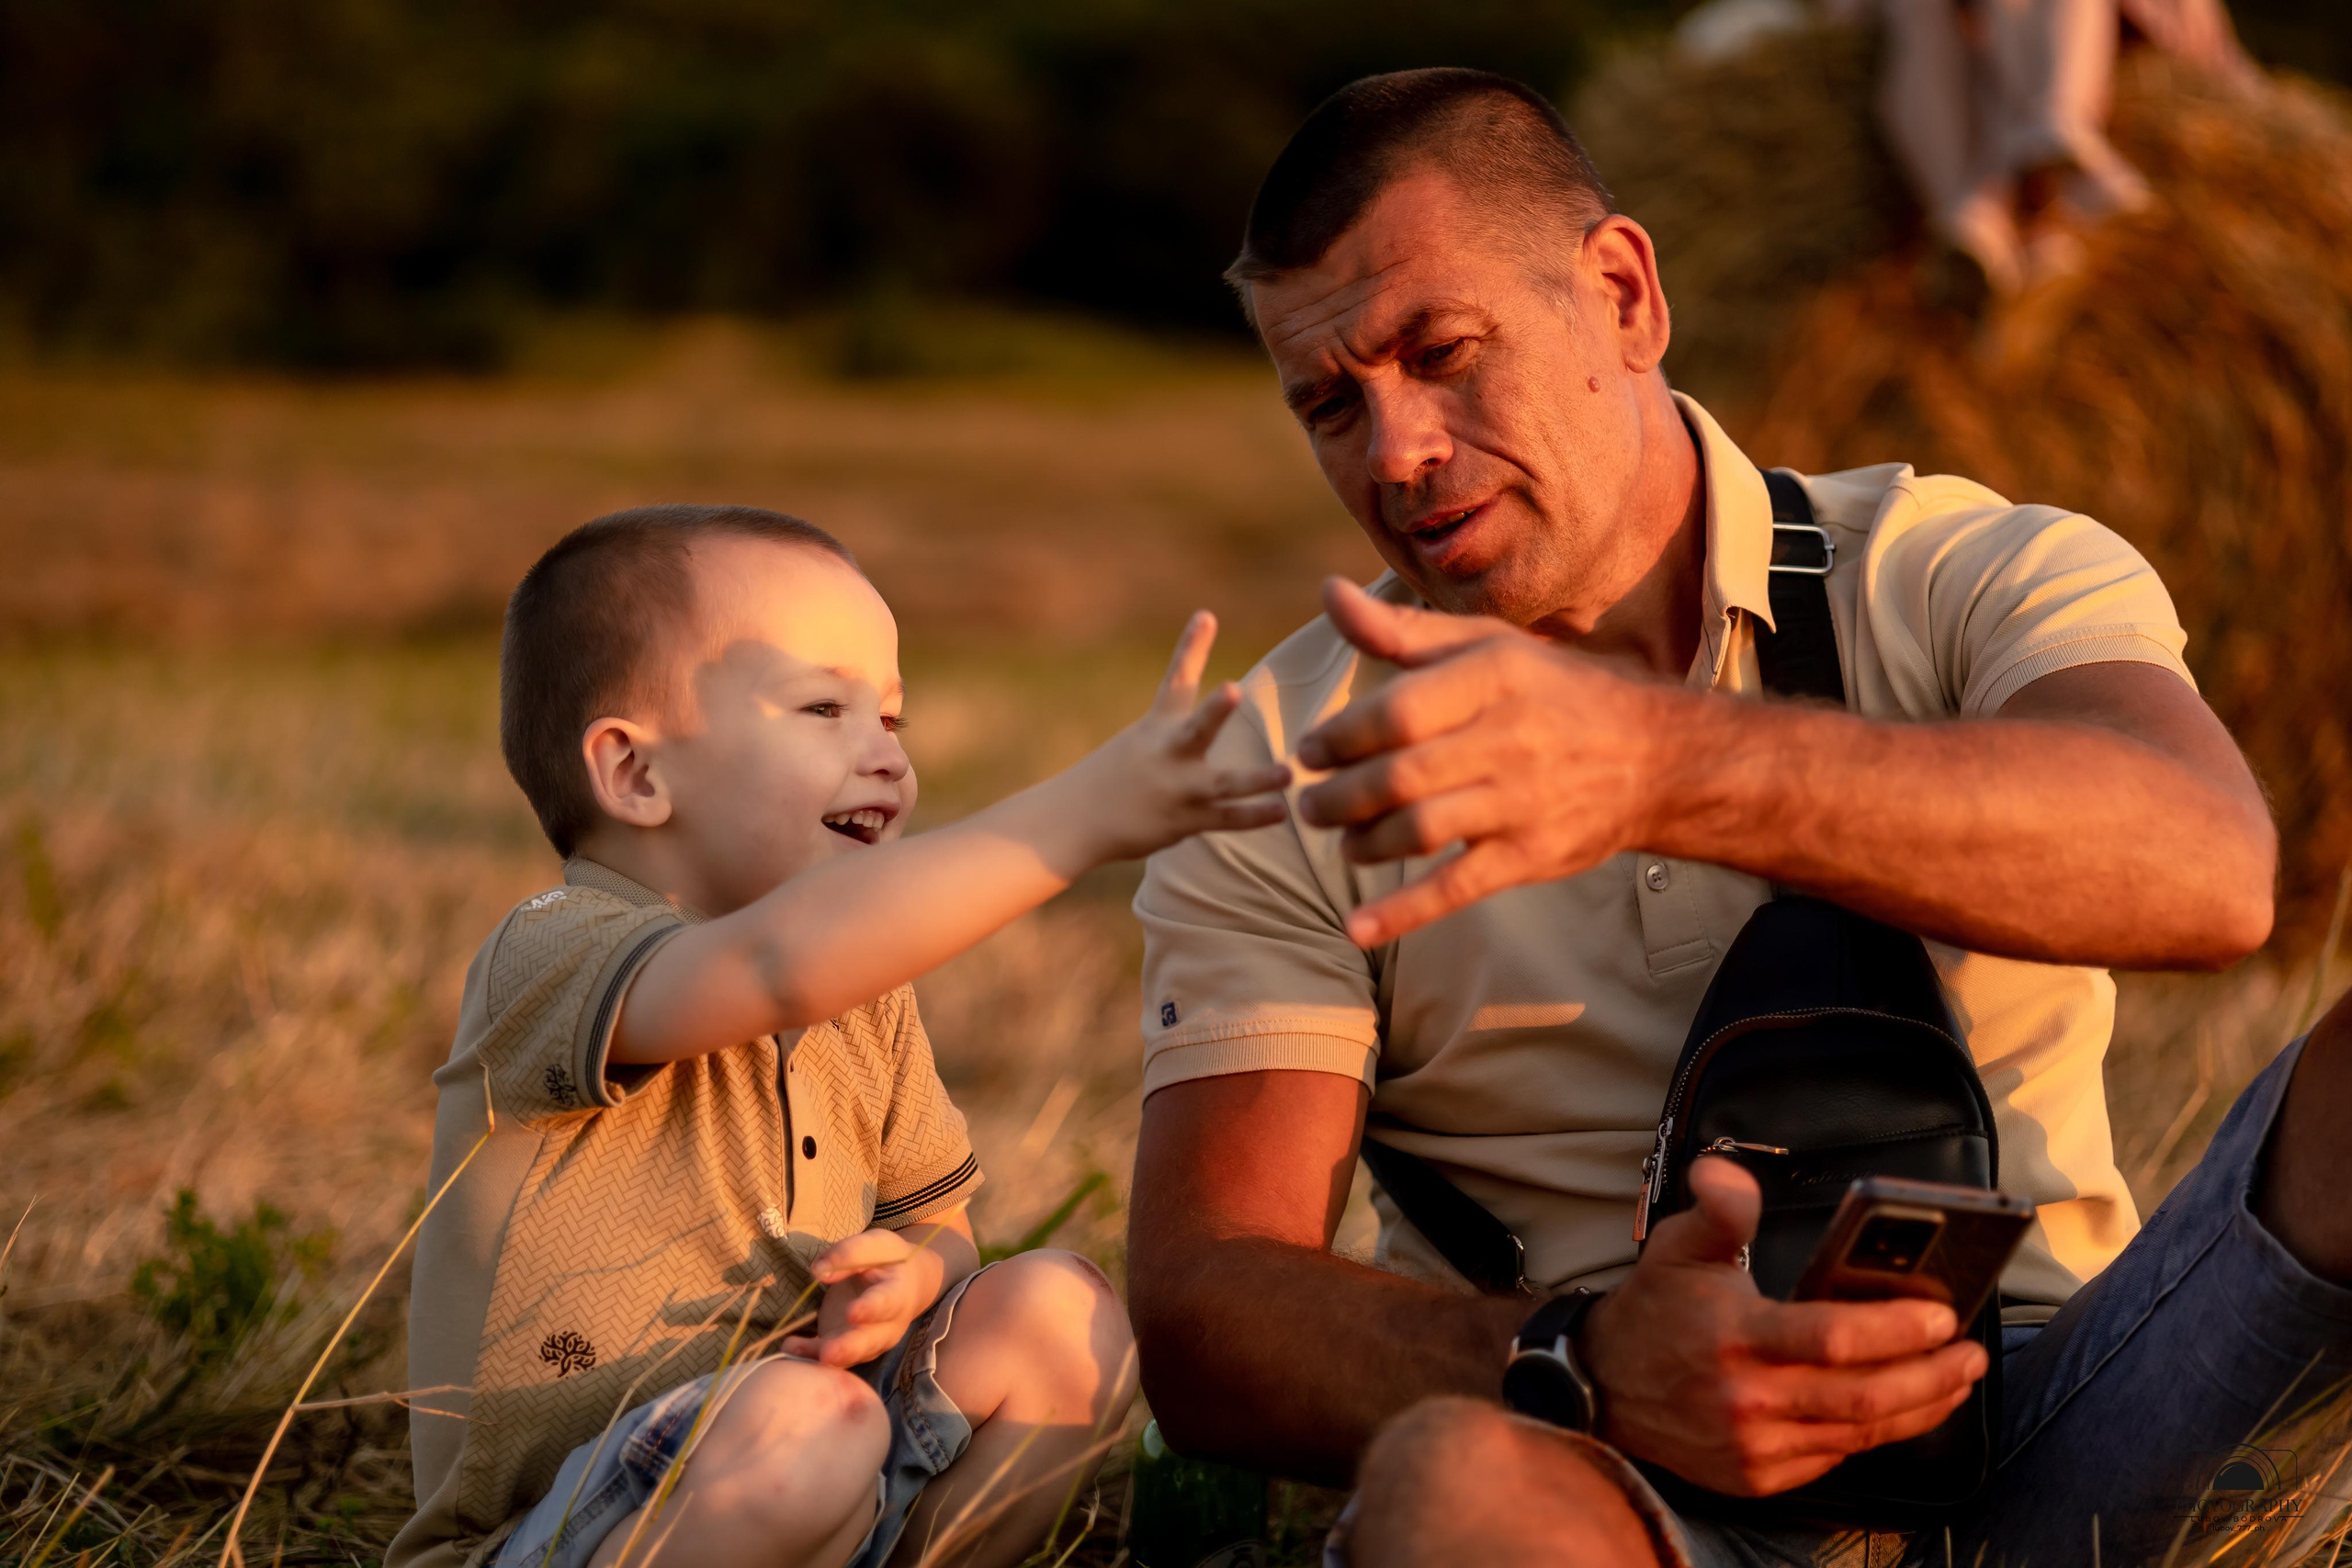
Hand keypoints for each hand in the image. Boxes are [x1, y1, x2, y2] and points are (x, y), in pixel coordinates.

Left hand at [782, 1227, 948, 1368]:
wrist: (904, 1285)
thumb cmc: (888, 1261)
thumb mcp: (875, 1246)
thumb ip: (849, 1254)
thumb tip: (819, 1271)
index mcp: (897, 1295)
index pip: (885, 1304)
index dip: (870, 1310)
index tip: (852, 1313)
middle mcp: (887, 1327)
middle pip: (868, 1341)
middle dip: (847, 1348)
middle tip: (827, 1353)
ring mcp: (868, 1342)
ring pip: (848, 1355)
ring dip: (820, 1355)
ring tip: (792, 1348)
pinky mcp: (849, 1348)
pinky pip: (832, 1358)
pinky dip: (810, 1356)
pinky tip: (790, 1350)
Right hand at [1064, 610, 1293, 863]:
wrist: (1074, 819)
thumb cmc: (1111, 777)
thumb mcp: (1140, 742)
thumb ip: (1177, 728)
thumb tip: (1213, 707)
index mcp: (1157, 726)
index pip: (1177, 680)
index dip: (1191, 647)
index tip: (1206, 617)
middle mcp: (1169, 753)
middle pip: (1195, 729)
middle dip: (1214, 710)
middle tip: (1233, 690)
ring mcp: (1178, 788)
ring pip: (1223, 784)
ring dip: (1256, 779)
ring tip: (1288, 773)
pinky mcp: (1184, 820)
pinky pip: (1226, 819)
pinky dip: (1254, 816)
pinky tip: (1281, 810)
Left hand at [1293, 577, 1677, 946]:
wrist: (1655, 757)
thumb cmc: (1552, 692)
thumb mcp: (1486, 646)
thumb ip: (1401, 630)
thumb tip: (1328, 594)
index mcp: (1495, 678)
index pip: (1398, 712)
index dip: (1341, 736)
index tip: (1308, 751)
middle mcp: (1509, 739)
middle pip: (1400, 776)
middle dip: (1339, 797)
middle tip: (1309, 804)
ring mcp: (1521, 802)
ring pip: (1421, 830)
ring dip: (1364, 843)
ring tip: (1341, 841)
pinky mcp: (1530, 855)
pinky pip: (1457, 888)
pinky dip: (1403, 912)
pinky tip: (1357, 927)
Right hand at [1580, 1158, 1988, 1496]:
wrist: (1603, 1389)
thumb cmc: (1654, 1312)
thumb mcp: (1678, 1247)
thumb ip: (1718, 1211)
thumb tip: (1728, 1174)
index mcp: (1736, 1338)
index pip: (1833, 1338)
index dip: (1895, 1329)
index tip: (1942, 1314)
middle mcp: (1749, 1400)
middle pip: (1865, 1396)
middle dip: (1931, 1374)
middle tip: (1971, 1352)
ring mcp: (1755, 1446)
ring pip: (1860, 1433)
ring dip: (1919, 1406)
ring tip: (1956, 1377)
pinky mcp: (1759, 1476)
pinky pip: (1837, 1456)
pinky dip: (1878, 1432)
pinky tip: (1904, 1407)